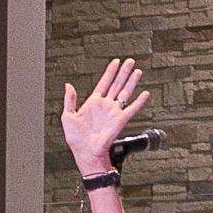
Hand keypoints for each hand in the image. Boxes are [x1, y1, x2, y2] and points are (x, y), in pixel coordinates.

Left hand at [61, 57, 149, 173]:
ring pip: (125, 92)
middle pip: (117, 84)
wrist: (85, 151)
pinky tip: (145, 93)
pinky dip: (139, 102)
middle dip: (123, 72)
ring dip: (131, 81)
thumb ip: (69, 100)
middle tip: (130, 61)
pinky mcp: (120, 120)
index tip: (115, 62)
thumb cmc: (76, 138)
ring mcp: (114, 112)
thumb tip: (68, 85)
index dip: (110, 72)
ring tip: (137, 71)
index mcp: (93, 102)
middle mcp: (105, 105)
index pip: (104, 83)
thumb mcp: (67, 116)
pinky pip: (132, 109)